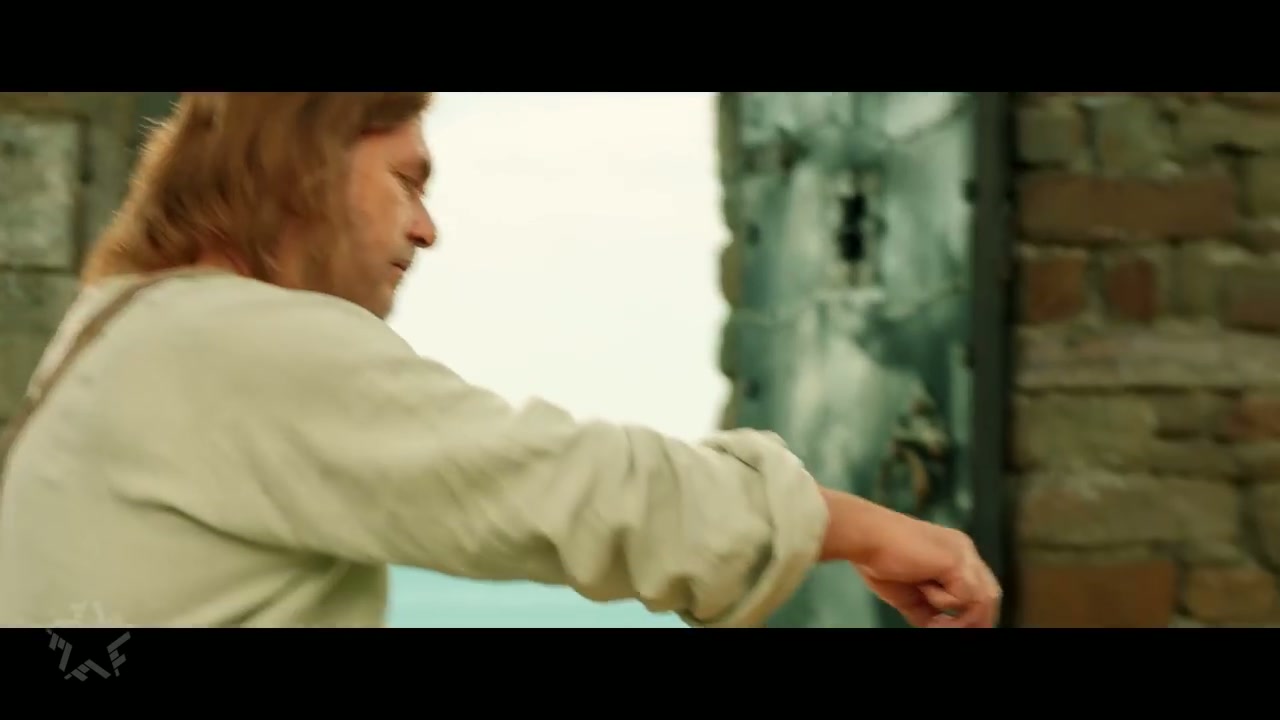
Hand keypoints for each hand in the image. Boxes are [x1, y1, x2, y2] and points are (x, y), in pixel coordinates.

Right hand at [818, 488, 1000, 627]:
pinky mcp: (957, 560)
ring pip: (985, 598)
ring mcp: (964, 554)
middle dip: (976, 620)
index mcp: (954, 554)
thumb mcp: (910, 595)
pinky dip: (947, 604)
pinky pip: (967, 595)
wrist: (866, 538)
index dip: (971, 615)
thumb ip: (928, 611)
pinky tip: (925, 593)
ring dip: (963, 618)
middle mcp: (964, 551)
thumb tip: (939, 628)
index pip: (979, 589)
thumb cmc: (879, 560)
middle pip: (990, 594)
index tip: (945, 627)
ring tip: (933, 622)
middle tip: (943, 629)